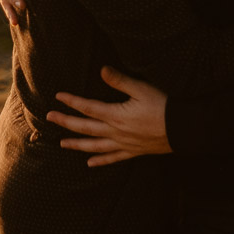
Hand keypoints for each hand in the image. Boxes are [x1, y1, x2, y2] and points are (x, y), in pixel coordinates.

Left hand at [49, 66, 170, 165]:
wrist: (184, 129)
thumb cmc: (164, 106)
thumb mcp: (142, 89)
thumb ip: (120, 80)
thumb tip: (101, 70)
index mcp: (116, 115)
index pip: (88, 107)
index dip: (71, 101)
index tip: (57, 97)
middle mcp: (116, 132)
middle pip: (85, 128)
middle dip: (66, 123)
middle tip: (49, 119)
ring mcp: (124, 144)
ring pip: (95, 146)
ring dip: (77, 145)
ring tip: (62, 144)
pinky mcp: (134, 151)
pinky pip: (113, 158)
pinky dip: (101, 161)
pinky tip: (90, 163)